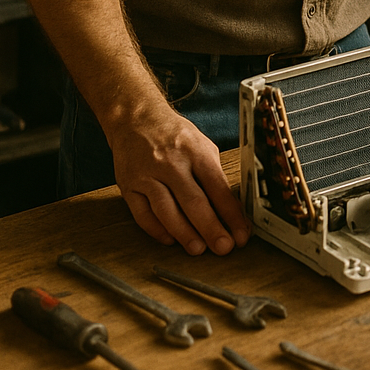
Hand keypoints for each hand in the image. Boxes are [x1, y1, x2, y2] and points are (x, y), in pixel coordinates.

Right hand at [107, 101, 249, 255]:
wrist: (137, 119)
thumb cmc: (175, 136)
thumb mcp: (202, 145)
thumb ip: (213, 174)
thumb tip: (230, 208)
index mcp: (196, 152)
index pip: (218, 187)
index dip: (231, 213)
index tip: (241, 233)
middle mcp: (171, 163)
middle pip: (194, 201)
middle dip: (211, 228)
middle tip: (224, 248)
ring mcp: (148, 175)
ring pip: (167, 211)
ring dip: (184, 234)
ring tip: (199, 249)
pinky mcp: (129, 186)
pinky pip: (143, 214)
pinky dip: (157, 230)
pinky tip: (171, 240)